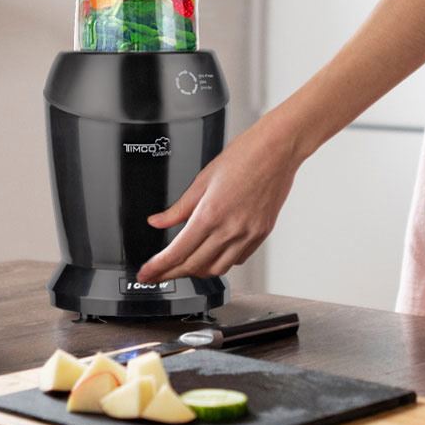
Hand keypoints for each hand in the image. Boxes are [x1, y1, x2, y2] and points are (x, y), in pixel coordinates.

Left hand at [136, 118, 300, 281]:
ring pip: (217, 269)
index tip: (146, 274)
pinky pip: (237, 260)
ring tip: (184, 265)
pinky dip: (221, 262)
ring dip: (197, 271)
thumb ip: (179, 207)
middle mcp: (230, 229)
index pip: (178, 252)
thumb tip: (157, 221)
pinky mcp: (261, 235)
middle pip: (195, 266)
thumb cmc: (244, 155)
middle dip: (172, 273)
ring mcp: (248, 235)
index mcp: (211, 213)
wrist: (277, 150)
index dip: (158, 268)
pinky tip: (213, 253)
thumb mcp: (203, 178)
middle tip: (158, 273)